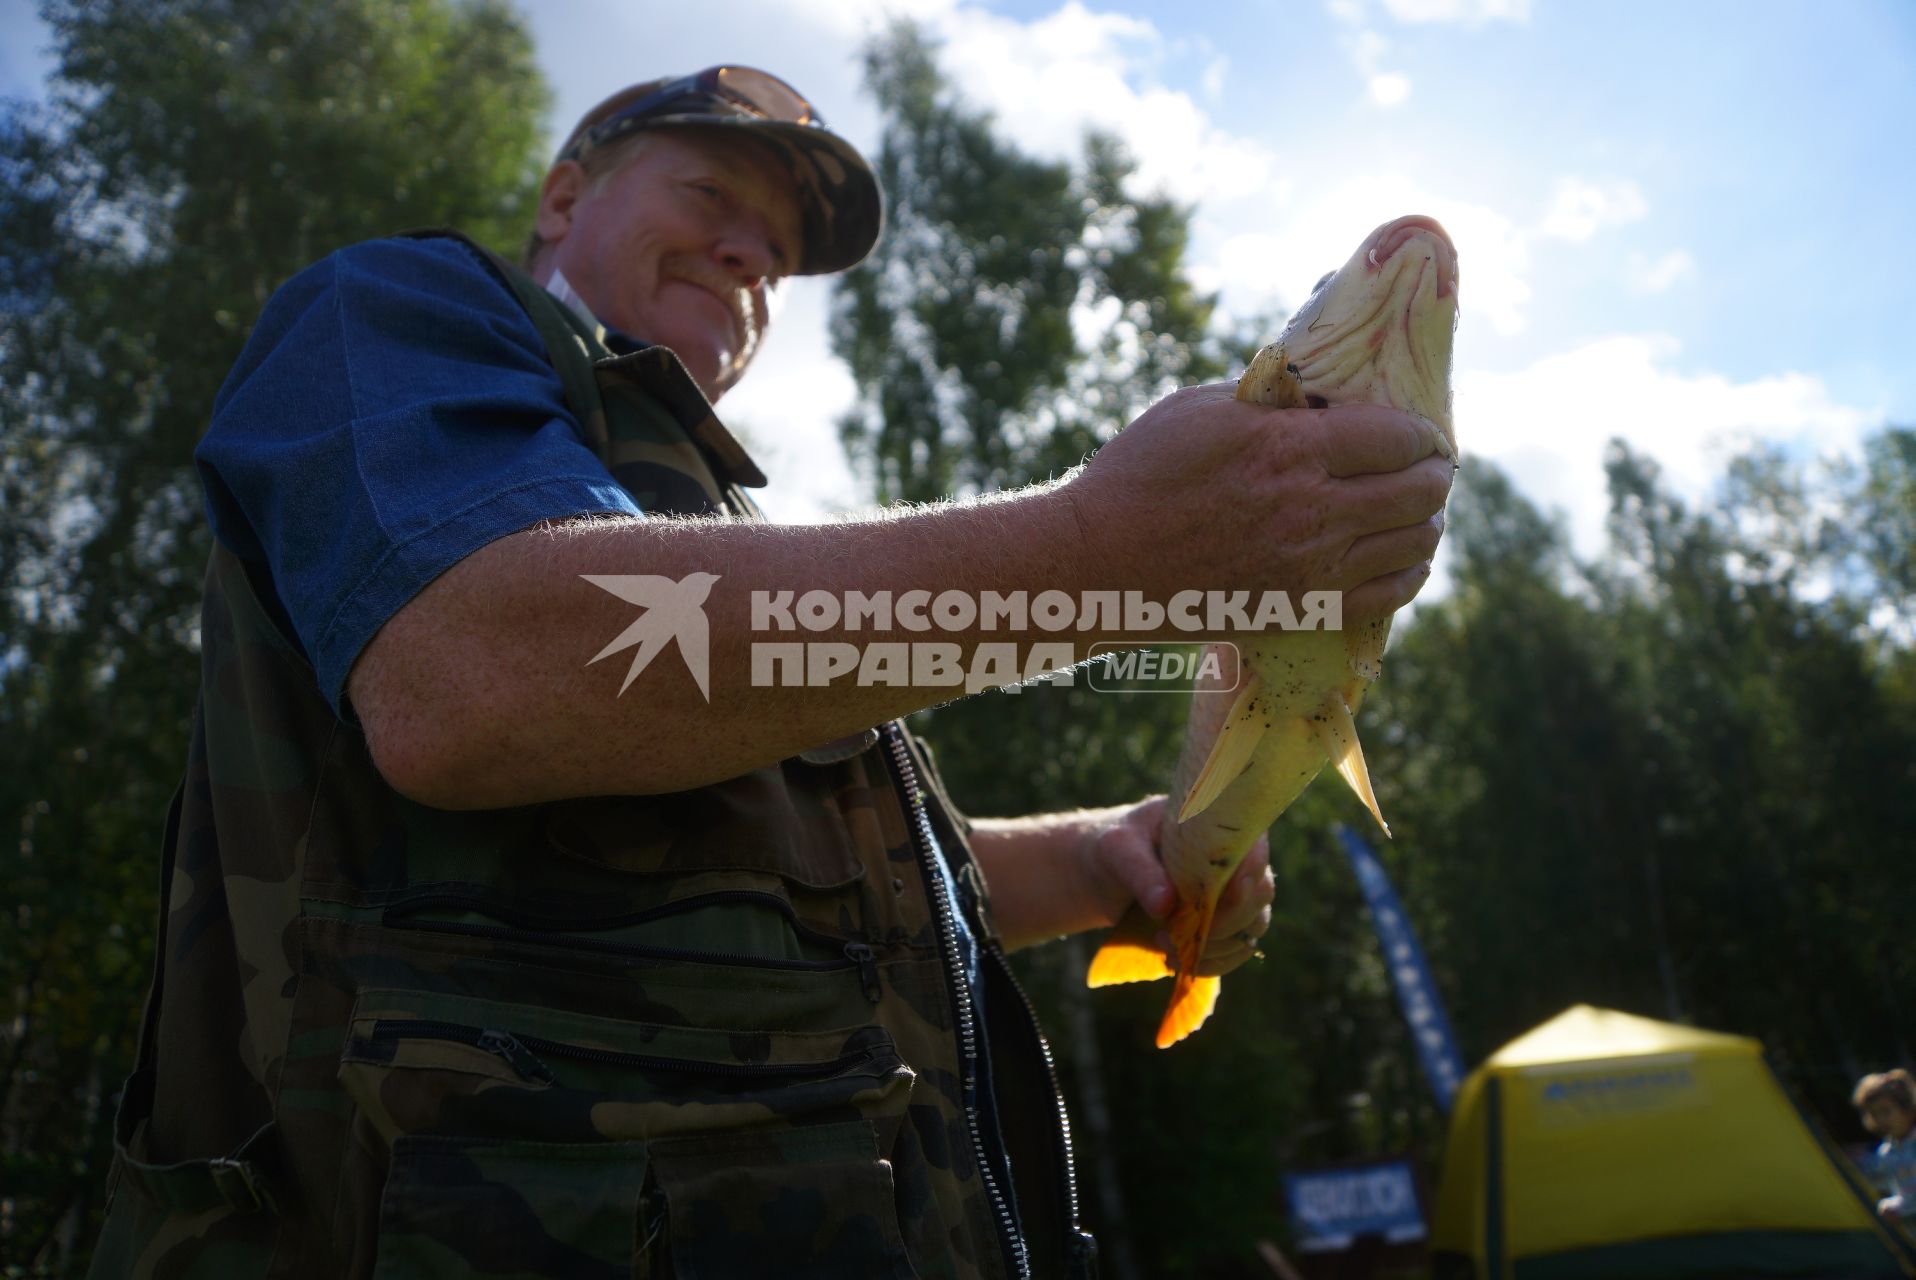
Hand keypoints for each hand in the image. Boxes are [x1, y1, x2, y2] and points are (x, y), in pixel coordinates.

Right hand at [1064, 384, 1452, 627]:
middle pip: (1421, 490)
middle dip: (1436, 473)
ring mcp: (1312, 566)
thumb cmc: (1140, 474)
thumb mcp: (1200, 408)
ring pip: (1414, 543)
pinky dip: (1409, 572)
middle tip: (1431, 466)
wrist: (1100, 565)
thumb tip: (1321, 393)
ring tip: (1420, 510)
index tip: (1422, 432)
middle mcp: (1312, 510)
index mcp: (1289, 449)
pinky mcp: (1303, 610)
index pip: (1398, 436)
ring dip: (1428, 521)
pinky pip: (1389, 595)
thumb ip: (1271, 397)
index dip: (1422, 431)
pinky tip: (1405, 558)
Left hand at [1084, 795, 1275, 977]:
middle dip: (1225, 922)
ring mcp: (1232, 895)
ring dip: (1217, 947)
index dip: (1250, 874)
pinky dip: (1212, 962)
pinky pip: (1236, 949)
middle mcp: (1234, 860)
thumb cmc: (1116, 845)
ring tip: (1169, 949)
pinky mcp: (1222, 924)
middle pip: (1260, 894)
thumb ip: (1141, 872)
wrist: (1105, 872)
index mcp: (1217, 827)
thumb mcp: (1118, 849)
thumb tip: (1165, 905)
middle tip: (1178, 932)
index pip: (1254, 848)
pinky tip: (1176, 960)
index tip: (1223, 898)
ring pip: (1252, 926)